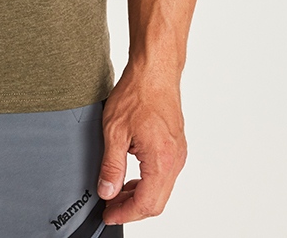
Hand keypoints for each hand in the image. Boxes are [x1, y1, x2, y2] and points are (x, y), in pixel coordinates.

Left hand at [96, 64, 187, 224]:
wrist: (154, 71)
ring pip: (162, 189)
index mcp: (162, 160)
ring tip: (116, 192)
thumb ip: (111, 166)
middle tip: (110, 207)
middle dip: (132, 209)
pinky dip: (148, 182)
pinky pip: (164, 175)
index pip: (146, 203)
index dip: (125, 214)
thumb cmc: (137, 94)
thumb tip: (107, 191)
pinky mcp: (177, 146)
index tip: (108, 215)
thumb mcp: (114, 131)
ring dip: (140, 196)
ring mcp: (179, 153)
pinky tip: (131, 176)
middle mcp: (175, 160)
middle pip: (157, 202)